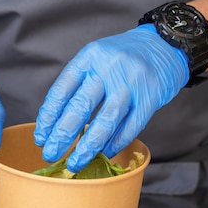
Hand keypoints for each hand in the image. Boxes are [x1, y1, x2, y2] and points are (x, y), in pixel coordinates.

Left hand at [34, 24, 188, 171]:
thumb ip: (79, 84)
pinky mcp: (150, 97)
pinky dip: (115, 143)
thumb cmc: (124, 57)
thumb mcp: (97, 59)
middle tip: (50, 154)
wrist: (165, 45)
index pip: (62, 90)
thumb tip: (55, 123)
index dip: (49, 117)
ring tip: (75, 163)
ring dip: (87, 147)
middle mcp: (109, 68)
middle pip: (80, 106)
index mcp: (89, 57)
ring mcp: (131, 83)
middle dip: (62, 135)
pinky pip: (130, 127)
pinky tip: (104, 153)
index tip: (41, 137)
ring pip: (105, 121)